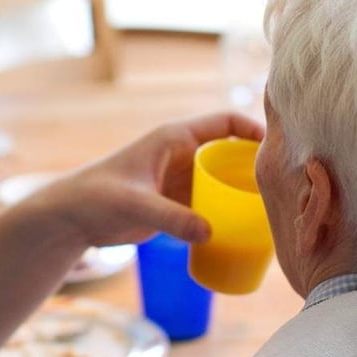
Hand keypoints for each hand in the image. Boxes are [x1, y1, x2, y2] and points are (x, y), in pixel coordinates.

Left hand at [31, 111, 264, 247]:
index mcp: (174, 138)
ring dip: (245, 192)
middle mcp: (182, 155)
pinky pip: (211, 204)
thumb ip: (170, 218)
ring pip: (224, 180)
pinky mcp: (176, 203)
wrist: (71, 218)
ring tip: (274, 211)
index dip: (253, 129)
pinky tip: (246, 231)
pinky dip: (229, 213)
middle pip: (231, 153)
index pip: (224, 122)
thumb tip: (210, 233)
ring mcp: (180, 179)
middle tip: (285, 188)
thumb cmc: (96, 198)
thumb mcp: (134, 205)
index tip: (279, 147)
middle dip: (257, 166)